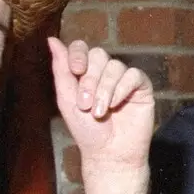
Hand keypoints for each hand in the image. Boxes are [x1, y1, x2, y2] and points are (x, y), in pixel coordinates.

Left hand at [50, 38, 154, 169]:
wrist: (108, 153)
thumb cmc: (86, 130)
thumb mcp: (66, 98)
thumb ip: (61, 69)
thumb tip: (52, 40)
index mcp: (85, 72)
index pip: (81, 48)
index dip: (78, 54)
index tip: (76, 70)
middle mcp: (105, 72)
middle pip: (98, 55)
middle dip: (90, 80)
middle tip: (85, 104)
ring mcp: (124, 79)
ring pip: (115, 66)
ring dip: (104, 89)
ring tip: (99, 112)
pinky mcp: (141, 87)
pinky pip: (133, 75)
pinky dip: (122, 89)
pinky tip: (116, 106)